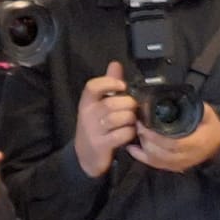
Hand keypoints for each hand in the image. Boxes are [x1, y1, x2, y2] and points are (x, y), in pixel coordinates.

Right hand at [74, 61, 139, 177]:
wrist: (85, 155)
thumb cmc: (96, 126)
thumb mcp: (98, 104)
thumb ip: (108, 84)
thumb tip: (115, 64)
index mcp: (87, 102)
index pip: (93, 86)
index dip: (109, 83)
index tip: (122, 86)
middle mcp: (87, 115)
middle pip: (111, 103)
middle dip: (128, 104)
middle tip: (133, 108)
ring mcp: (93, 131)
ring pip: (118, 118)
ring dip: (130, 119)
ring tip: (132, 121)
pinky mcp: (101, 144)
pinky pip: (121, 135)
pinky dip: (129, 133)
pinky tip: (129, 133)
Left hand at [129, 101, 219, 171]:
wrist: (216, 145)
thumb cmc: (211, 127)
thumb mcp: (208, 114)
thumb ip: (196, 107)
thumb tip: (180, 98)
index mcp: (196, 143)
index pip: (172, 143)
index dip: (156, 135)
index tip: (145, 123)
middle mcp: (186, 157)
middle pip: (160, 153)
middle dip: (146, 139)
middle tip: (138, 124)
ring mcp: (179, 164)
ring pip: (155, 160)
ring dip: (143, 147)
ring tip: (137, 132)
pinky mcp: (172, 167)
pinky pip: (154, 164)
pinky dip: (141, 156)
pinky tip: (132, 148)